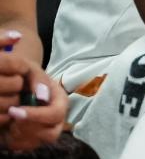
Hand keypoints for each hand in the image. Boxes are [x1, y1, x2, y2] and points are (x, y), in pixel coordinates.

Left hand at [0, 31, 65, 150]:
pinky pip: (23, 147)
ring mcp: (46, 132)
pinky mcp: (33, 140)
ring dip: (18, 134)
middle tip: (12, 115)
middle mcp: (58, 120)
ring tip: (11, 119)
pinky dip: (12, 140)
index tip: (14, 110)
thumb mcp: (33, 70)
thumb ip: (38, 78)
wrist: (22, 85)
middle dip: (27, 128)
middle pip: (51, 135)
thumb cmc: (28, 76)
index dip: (36, 116)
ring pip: (36, 143)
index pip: (56, 114)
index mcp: (61, 102)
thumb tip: (41, 96)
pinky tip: (9, 126)